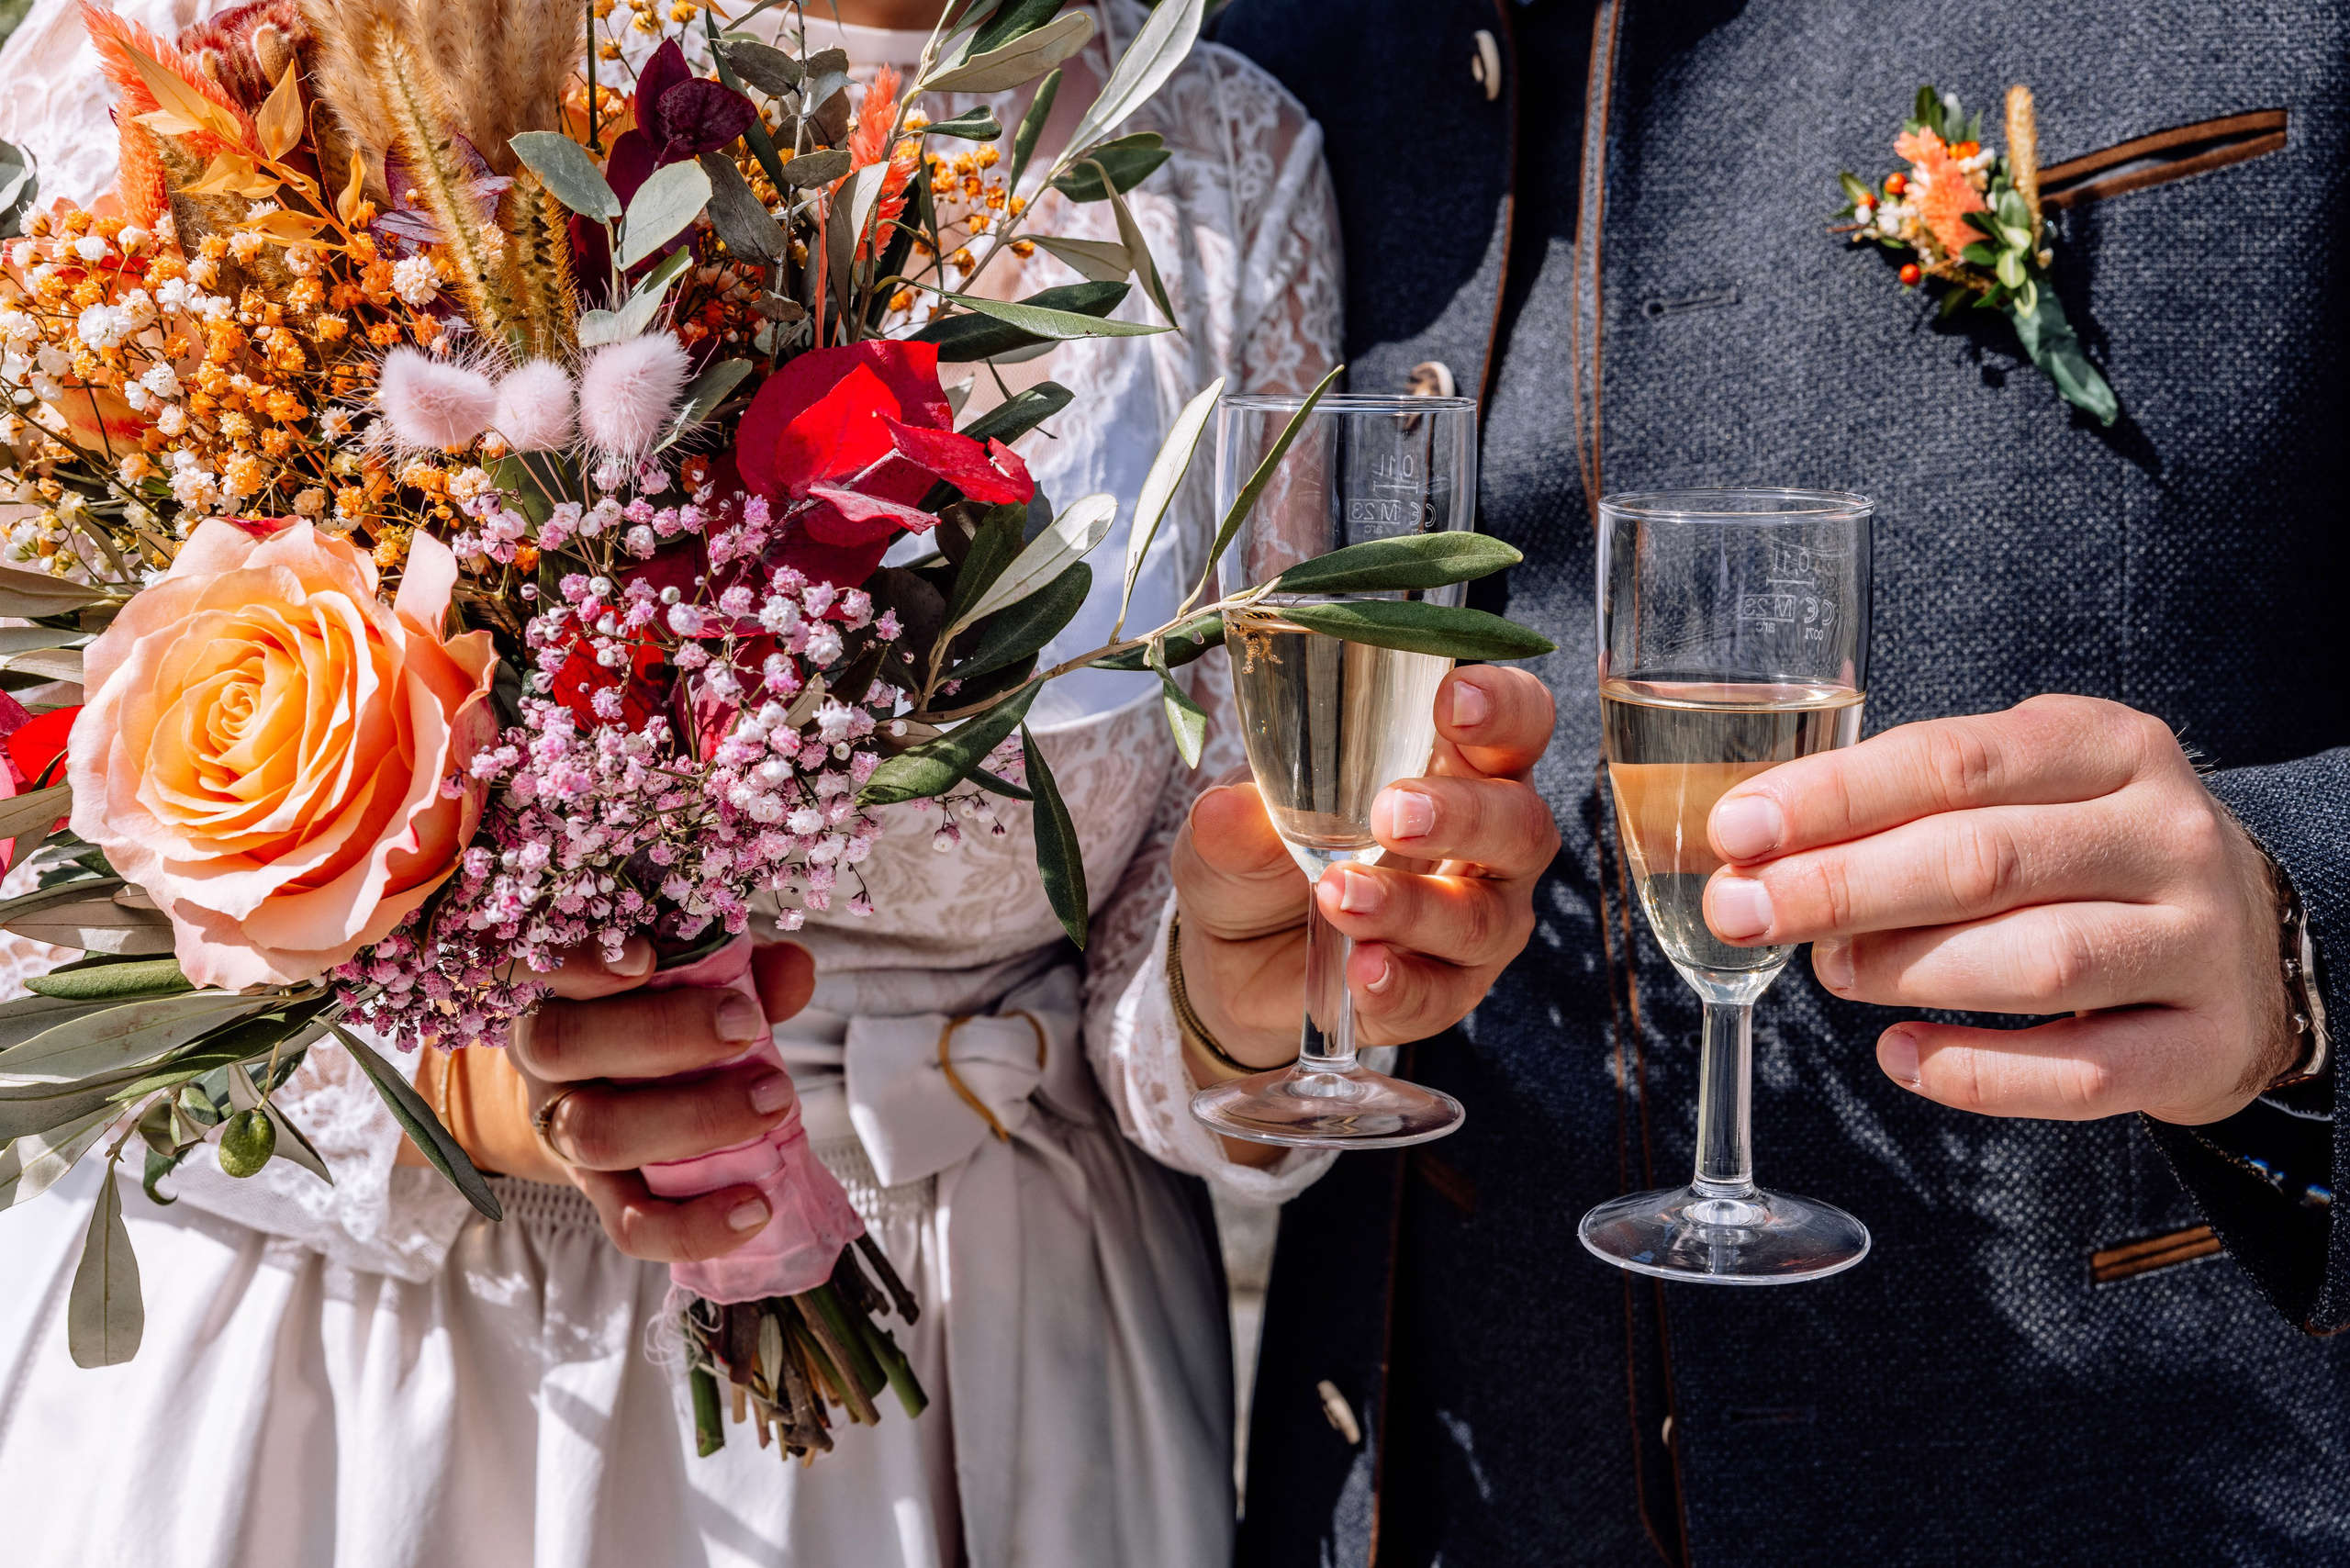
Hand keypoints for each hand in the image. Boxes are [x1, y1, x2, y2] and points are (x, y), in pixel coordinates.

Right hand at [418, 937, 816, 1261]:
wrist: (609, 1082)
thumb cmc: (656, 1007)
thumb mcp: (689, 972)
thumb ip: (737, 963)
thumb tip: (795, 969)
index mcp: (552, 985)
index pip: (536, 963)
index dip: (580, 961)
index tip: (644, 957)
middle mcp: (542, 1056)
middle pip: (561, 1045)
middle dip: (661, 1034)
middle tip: (744, 1025)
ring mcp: (563, 1129)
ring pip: (593, 1134)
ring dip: (692, 1118)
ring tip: (774, 1100)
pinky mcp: (600, 1193)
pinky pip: (629, 1223)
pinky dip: (691, 1225)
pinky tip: (755, 1208)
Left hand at [1173, 665, 1558, 1068]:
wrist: (1234, 962)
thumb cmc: (1261, 858)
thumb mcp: (1233, 830)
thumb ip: (1237, 820)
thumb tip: (1224, 809)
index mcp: (1457, 766)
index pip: (1517, 722)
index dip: (1501, 706)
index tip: (1451, 700)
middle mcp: (1488, 844)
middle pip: (1520, 823)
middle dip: (1463, 816)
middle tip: (1392, 815)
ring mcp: (1476, 923)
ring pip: (1481, 917)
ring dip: (1412, 906)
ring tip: (1338, 895)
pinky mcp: (1444, 994)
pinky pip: (1439, 995)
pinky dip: (1400, 983)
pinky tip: (1361, 969)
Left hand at [1701, 694, 2293, 1124]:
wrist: (2254, 943)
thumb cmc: (2089, 856)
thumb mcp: (2022, 793)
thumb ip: (1909, 809)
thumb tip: (1761, 856)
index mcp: (2111, 747)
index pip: (1953, 761)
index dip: (1833, 798)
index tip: (1737, 829)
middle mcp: (2166, 835)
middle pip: (1983, 861)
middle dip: (1842, 888)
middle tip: (1744, 911)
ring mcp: (2199, 943)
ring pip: (2035, 962)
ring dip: (1907, 971)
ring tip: (1831, 972)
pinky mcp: (2205, 1046)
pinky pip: (2080, 1074)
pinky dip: (1977, 1072)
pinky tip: (1902, 1055)